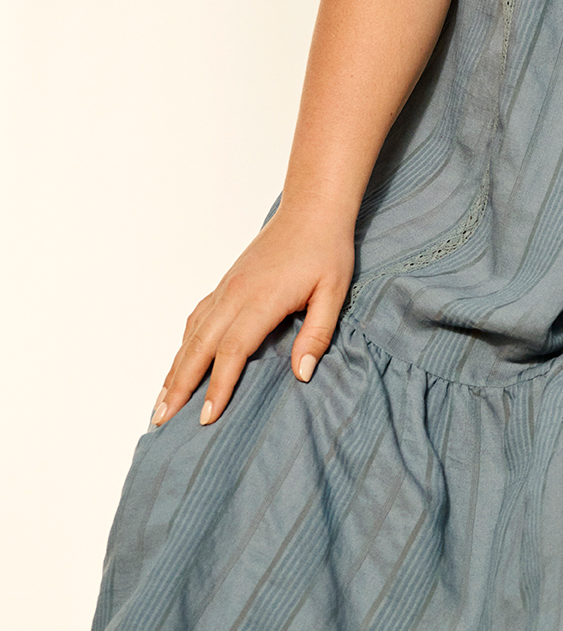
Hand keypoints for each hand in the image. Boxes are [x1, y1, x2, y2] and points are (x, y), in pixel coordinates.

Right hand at [150, 207, 354, 429]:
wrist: (310, 210)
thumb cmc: (325, 251)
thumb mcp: (334, 292)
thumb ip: (317, 333)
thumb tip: (302, 374)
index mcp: (261, 299)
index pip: (233, 350)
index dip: (218, 386)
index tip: (205, 418)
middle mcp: (234, 295)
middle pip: (199, 347)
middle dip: (179, 386)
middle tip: (161, 420)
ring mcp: (225, 289)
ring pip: (191, 334)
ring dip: (174, 368)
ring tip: (160, 402)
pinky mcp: (225, 284)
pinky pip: (197, 318)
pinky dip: (184, 344)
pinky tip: (180, 361)